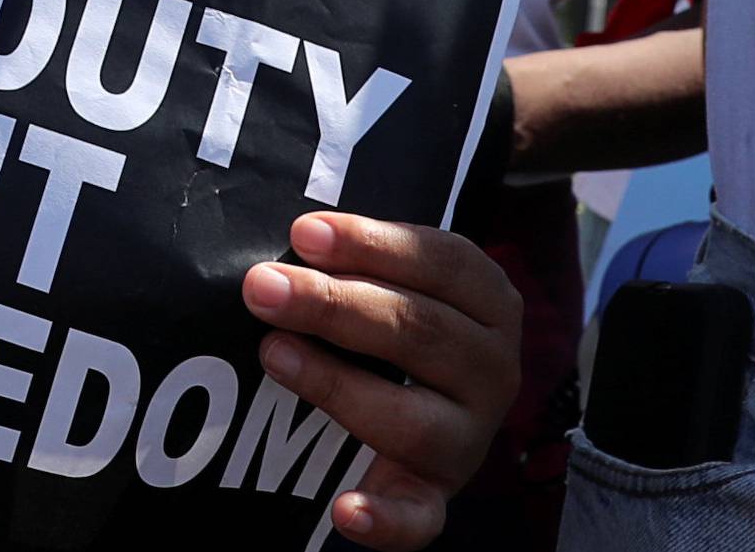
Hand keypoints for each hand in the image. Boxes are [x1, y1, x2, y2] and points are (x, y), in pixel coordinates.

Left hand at [243, 210, 520, 545]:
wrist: (439, 390)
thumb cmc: (404, 308)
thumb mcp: (402, 272)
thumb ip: (360, 258)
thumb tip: (296, 240)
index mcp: (488, 299)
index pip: (437, 261)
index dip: (368, 244)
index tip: (302, 234)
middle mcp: (491, 369)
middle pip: (417, 331)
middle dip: (332, 305)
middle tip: (262, 288)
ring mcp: (469, 437)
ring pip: (411, 418)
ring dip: (336, 384)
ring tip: (273, 354)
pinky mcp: (439, 493)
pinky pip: (420, 516)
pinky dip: (386, 519)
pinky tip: (346, 511)